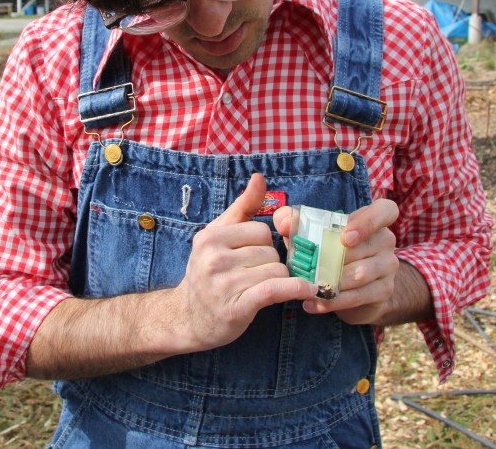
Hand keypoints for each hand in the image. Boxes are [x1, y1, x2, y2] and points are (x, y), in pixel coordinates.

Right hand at [169, 173, 316, 352]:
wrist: (188, 318)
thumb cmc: (207, 273)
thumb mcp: (218, 236)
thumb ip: (242, 207)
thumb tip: (259, 178)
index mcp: (211, 237)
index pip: (261, 231)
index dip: (264, 244)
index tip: (253, 256)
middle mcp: (214, 258)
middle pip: (270, 252)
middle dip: (270, 263)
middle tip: (254, 275)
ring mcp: (224, 284)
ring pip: (277, 270)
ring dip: (278, 280)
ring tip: (261, 287)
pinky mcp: (237, 307)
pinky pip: (276, 289)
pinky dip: (297, 289)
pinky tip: (308, 290)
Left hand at [274, 199, 400, 324]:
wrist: (354, 288)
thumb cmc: (331, 252)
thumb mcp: (312, 235)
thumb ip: (295, 222)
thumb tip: (284, 222)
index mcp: (373, 220)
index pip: (386, 210)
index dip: (368, 222)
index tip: (344, 238)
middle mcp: (385, 241)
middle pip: (361, 249)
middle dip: (331, 260)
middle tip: (308, 269)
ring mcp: (388, 266)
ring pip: (359, 275)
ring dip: (330, 283)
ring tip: (307, 288)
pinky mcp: (384, 290)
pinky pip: (357, 296)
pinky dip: (332, 301)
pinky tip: (313, 304)